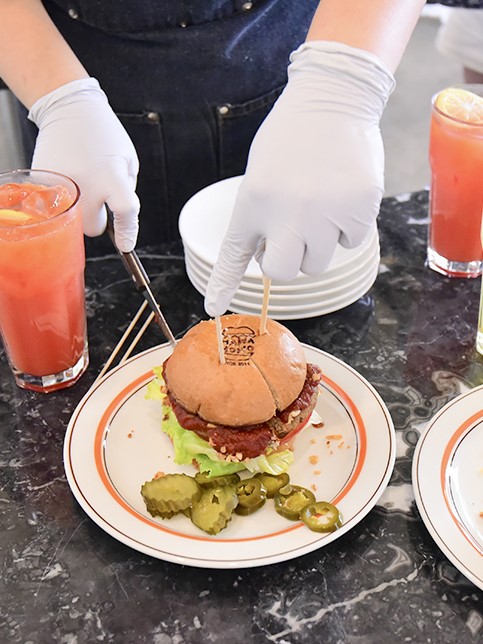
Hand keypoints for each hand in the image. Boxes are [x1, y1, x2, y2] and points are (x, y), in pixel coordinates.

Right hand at [28, 78, 138, 251]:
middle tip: (100, 197)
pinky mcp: (44, 184)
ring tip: (84, 184)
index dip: (128, 232)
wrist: (69, 109)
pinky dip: (64, 199)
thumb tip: (121, 217)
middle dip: (100, 218)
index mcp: (112, 176)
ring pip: (74, 221)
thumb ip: (127, 190)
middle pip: (93, 228)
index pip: (125, 213)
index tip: (126, 244)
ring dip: (82, 211)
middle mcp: (86, 184)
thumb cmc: (102, 133)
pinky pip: (57, 206)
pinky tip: (70, 178)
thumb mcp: (128, 159)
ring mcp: (62, 185)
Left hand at [204, 42, 394, 316]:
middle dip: (286, 261)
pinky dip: (346, 227)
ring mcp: (326, 215)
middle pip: (282, 273)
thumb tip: (270, 256)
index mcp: (255, 201)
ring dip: (317, 245)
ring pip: (318, 264)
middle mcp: (288, 214)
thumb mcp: (261, 175)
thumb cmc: (291, 137)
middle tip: (293, 236)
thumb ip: (261, 217)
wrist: (334, 99)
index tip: (214, 307)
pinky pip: (350, 242)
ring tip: (320, 207)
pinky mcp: (358, 210)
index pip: (235, 254)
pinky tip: (343, 196)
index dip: (223, 284)